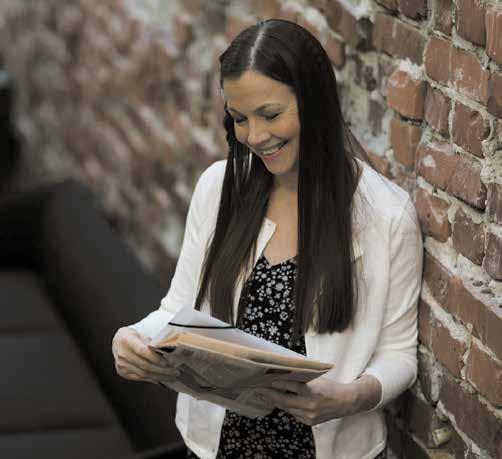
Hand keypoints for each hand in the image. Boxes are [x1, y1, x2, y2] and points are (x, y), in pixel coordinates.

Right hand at [112, 327, 177, 383]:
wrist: (118, 341)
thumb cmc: (134, 335)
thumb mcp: (141, 333)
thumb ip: (151, 340)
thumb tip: (166, 349)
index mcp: (126, 340)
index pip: (143, 351)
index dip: (156, 358)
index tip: (168, 362)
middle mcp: (122, 354)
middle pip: (145, 365)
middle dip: (162, 370)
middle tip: (175, 372)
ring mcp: (121, 365)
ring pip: (143, 374)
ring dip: (159, 376)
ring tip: (172, 376)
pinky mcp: (123, 372)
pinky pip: (140, 378)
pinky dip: (152, 378)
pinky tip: (161, 378)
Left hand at [255, 375, 380, 425]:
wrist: (345, 402)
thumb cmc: (329, 386)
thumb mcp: (316, 378)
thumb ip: (301, 377)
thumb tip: (283, 370)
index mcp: (311, 390)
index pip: (290, 386)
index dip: (277, 383)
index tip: (265, 380)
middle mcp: (309, 405)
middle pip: (284, 400)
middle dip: (269, 394)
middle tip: (257, 389)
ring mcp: (308, 415)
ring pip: (287, 408)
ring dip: (275, 401)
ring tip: (264, 394)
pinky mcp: (309, 422)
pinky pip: (293, 414)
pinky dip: (287, 407)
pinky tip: (278, 401)